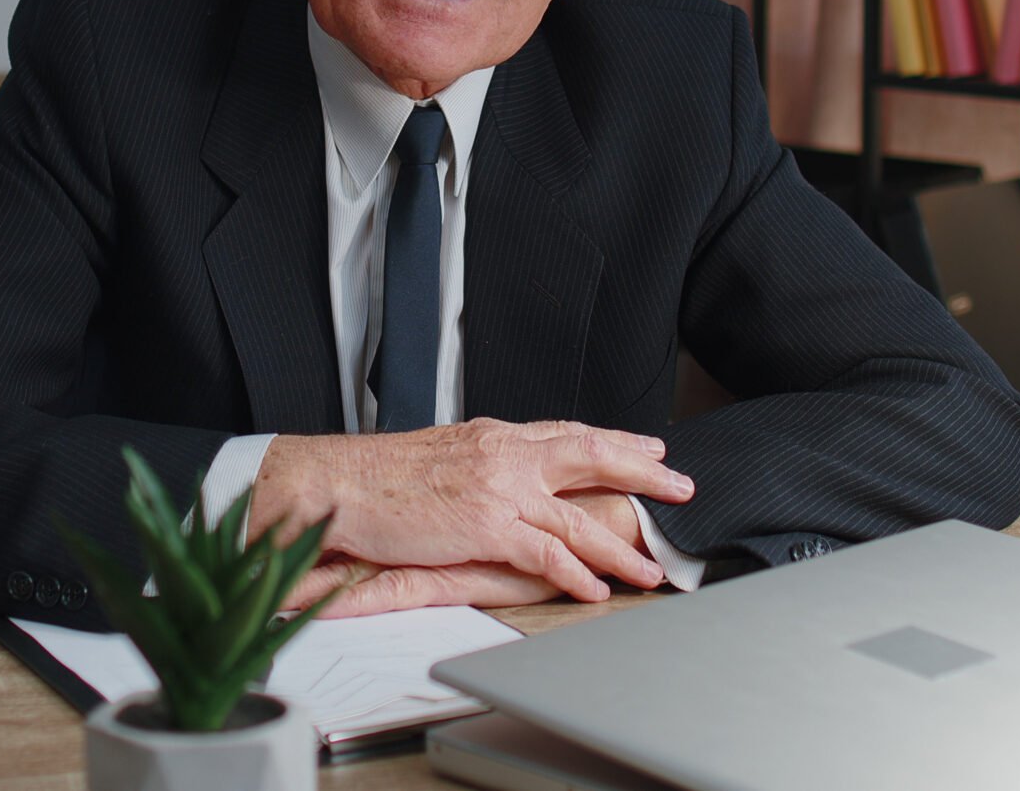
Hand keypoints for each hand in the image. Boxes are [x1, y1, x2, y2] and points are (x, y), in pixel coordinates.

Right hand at [250, 419, 691, 602]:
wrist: (338, 483)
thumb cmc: (376, 477)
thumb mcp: (440, 456)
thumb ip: (479, 462)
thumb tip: (501, 475)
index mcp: (493, 435)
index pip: (567, 432)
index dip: (613, 440)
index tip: (648, 447)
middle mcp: (504, 454)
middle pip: (591, 455)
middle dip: (642, 471)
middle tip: (681, 486)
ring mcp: (499, 488)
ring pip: (578, 515)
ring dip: (620, 545)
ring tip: (651, 565)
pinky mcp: (486, 525)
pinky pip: (546, 552)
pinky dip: (577, 572)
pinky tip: (597, 588)